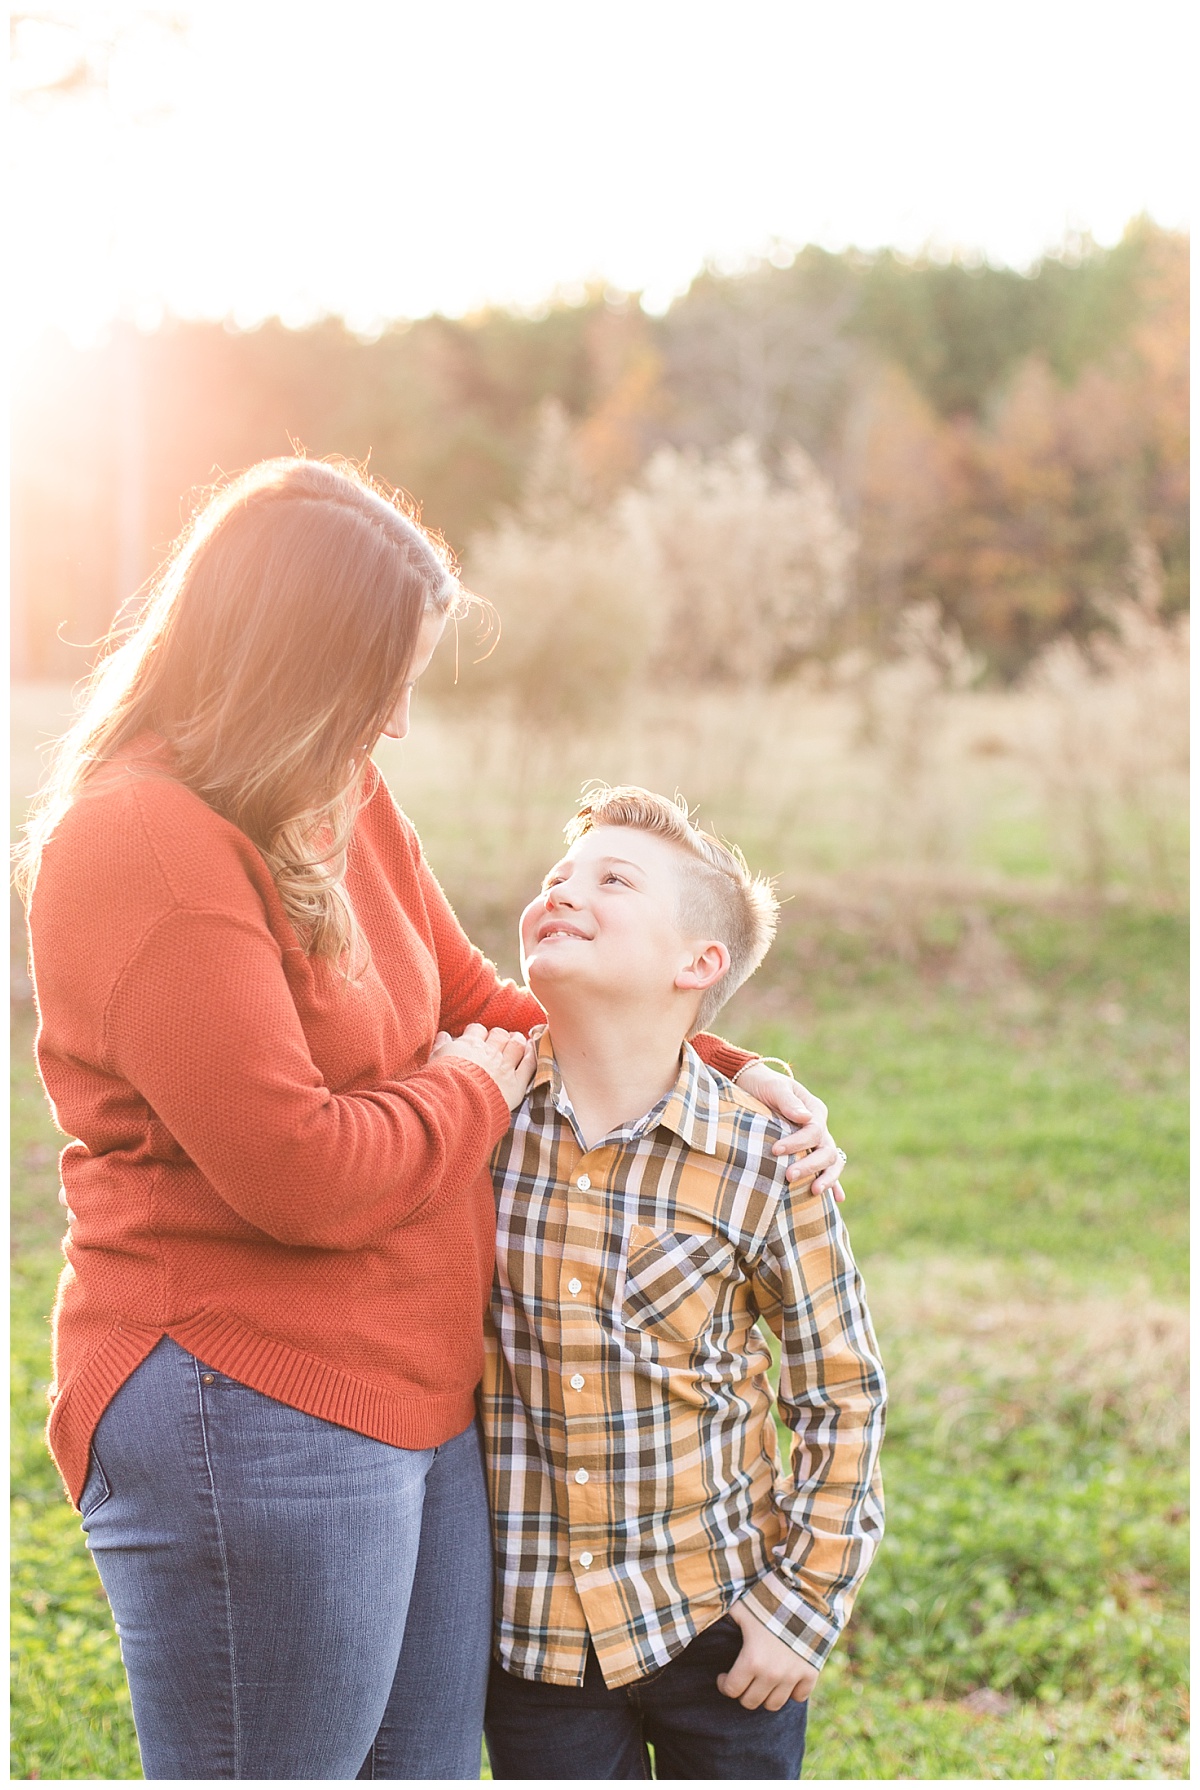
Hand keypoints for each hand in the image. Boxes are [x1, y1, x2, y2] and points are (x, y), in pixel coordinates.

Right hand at [429, 1024, 535, 1111]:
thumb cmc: (440, 1085)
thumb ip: (440, 1047)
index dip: (479, 1034)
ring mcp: (504, 1067)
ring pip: (516, 1045)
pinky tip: (532, 1052)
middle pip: (499, 1034)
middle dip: (500, 1036)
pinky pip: (529, 1065)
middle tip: (501, 1041)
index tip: (479, 1039)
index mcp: (468, 1046)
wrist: (453, 1105)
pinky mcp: (516, 1084)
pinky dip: (532, 1056)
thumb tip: (444, 1036)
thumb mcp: (434, 1062)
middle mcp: (488, 1053)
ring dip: (517, 1042)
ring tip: (518, 1042)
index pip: (477, 1030)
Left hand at [717, 1598, 818, 1710]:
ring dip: (765, 1696)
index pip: (731, 1690)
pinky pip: (799, 1697)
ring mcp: (792, 1676)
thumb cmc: (767, 1601)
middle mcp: (771, 1674)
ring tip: (761, 1681)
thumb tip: (701, 1615)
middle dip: (742, 1692)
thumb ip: (724, 1619)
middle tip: (742, 1679)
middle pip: (750, 1702)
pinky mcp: (810, 1674)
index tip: (723, 1676)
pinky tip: (785, 1679)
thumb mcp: (740, 1608)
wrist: (804, 1596)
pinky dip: (792, 1692)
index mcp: (751, 1660)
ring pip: (773, 1705)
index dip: (723, 1684)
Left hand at [732, 1063, 845, 1201]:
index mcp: (815, 1110)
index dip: (797, 1143)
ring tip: (814, 1192)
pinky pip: (826, 1169)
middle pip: (826, 1150)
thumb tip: (805, 1118)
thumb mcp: (775, 1088)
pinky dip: (833, 1183)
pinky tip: (837, 1199)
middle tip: (789, 1176)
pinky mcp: (809, 1152)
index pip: (814, 1131)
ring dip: (826, 1178)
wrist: (755, 1086)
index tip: (775, 1150)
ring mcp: (817, 1141)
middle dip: (810, 1165)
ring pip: (832, 1162)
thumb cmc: (764, 1086)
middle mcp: (820, 1127)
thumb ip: (789, 1102)